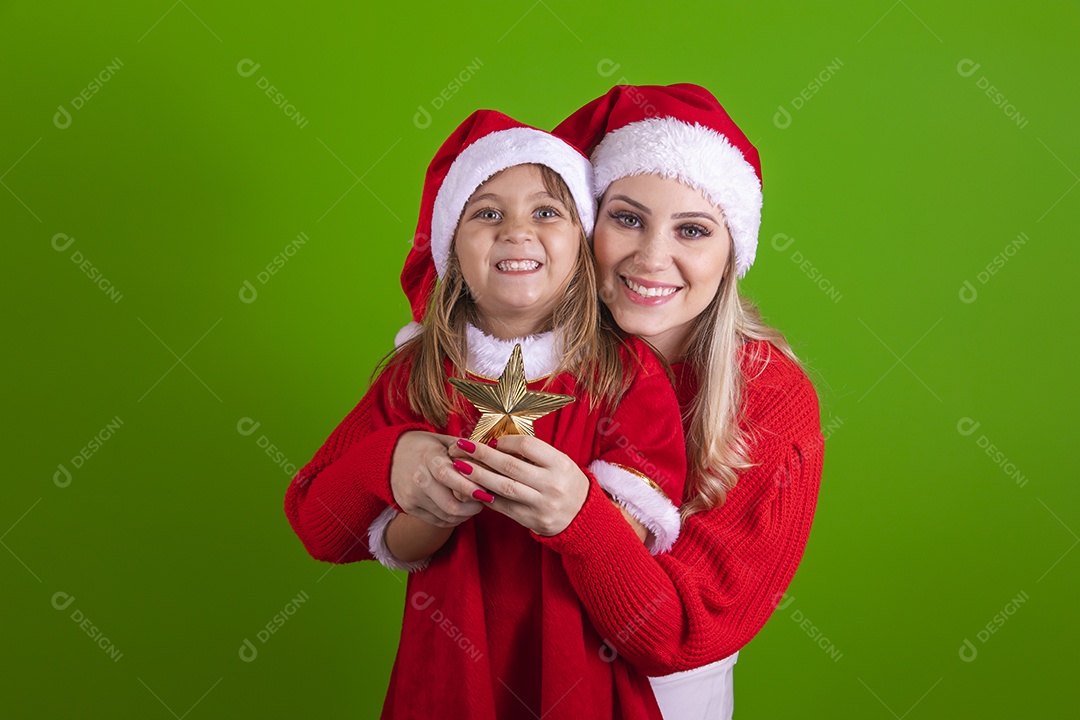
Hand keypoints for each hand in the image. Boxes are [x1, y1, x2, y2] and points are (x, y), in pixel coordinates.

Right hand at [390, 432, 484, 527]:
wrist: (388, 456)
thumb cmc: (423, 446)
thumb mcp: (442, 440)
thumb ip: (464, 449)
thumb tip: (490, 458)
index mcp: (428, 457)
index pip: (448, 475)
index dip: (469, 487)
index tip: (486, 492)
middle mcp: (418, 479)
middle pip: (449, 504)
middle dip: (473, 508)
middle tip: (485, 500)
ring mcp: (411, 496)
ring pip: (446, 516)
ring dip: (465, 515)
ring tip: (475, 505)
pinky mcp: (408, 508)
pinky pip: (437, 521)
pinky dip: (453, 519)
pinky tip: (460, 511)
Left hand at [446, 435, 588, 535]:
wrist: (582, 517)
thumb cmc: (566, 482)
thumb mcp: (560, 463)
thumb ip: (534, 454)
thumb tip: (497, 443)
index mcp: (560, 464)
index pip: (528, 446)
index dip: (505, 441)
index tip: (491, 440)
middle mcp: (551, 484)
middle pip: (510, 466)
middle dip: (482, 455)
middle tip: (463, 446)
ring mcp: (541, 505)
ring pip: (503, 488)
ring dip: (478, 475)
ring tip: (460, 466)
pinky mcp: (531, 521)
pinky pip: (503, 506)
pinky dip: (485, 495)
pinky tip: (471, 486)